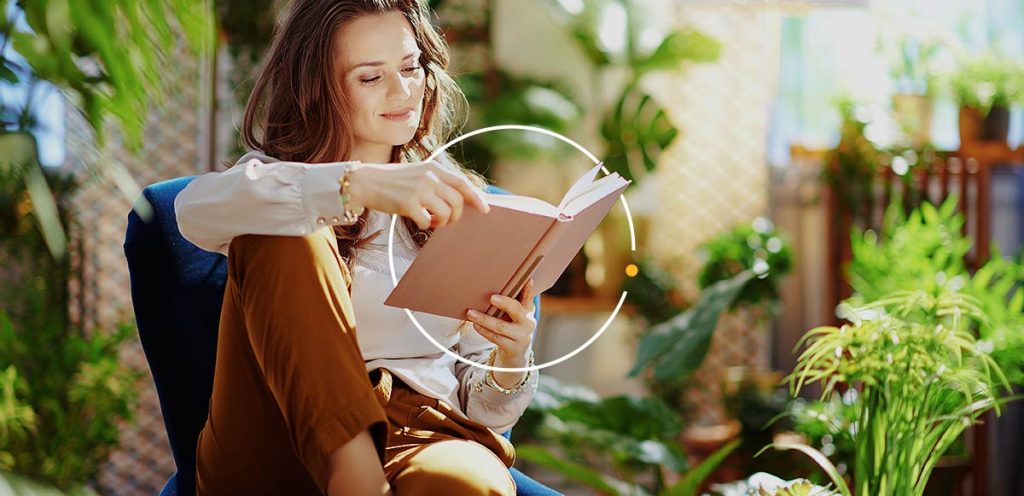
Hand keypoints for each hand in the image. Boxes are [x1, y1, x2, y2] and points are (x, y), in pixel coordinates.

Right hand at [346, 159, 489, 228]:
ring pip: (445, 213)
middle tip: (446, 221)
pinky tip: (419, 221)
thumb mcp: (416, 173)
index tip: (485, 209)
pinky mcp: (408, 204)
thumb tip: (457, 199)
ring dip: (441, 223)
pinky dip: (425, 225)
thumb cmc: (391, 181)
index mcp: (433, 168)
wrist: (365, 182)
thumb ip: (435, 181)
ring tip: (432, 222)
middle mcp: (429, 177)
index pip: (462, 183)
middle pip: (457, 201)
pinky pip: (426, 221)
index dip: (476, 197)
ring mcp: (419, 190)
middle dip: (456, 216)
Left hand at [465, 279, 537, 369]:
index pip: (529, 297)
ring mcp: (521, 336)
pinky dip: (484, 331)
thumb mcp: (515, 315)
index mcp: (528, 310)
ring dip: (484, 319)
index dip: (528, 289)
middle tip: (491, 297)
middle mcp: (528, 322)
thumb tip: (491, 285)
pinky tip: (475, 325)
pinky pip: (496, 338)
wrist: (516, 353)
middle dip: (504, 303)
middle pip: (516, 310)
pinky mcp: (513, 348)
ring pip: (501, 326)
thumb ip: (510, 302)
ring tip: (471, 313)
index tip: (527, 279)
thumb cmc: (512, 327)